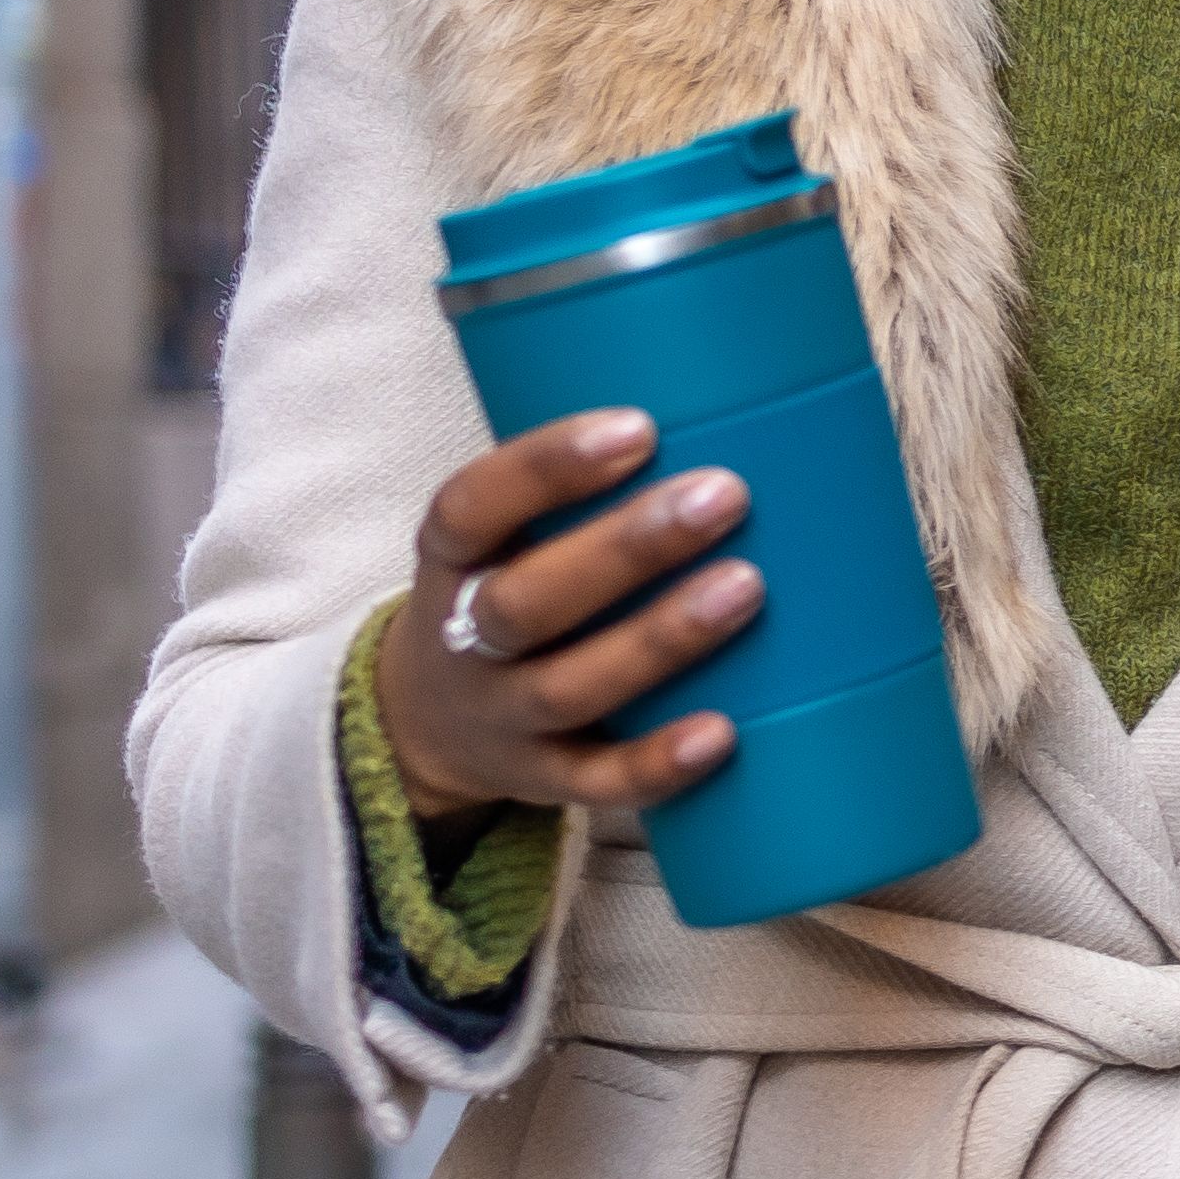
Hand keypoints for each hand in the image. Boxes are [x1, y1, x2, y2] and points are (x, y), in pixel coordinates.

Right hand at [374, 411, 759, 817]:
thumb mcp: (512, 531)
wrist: (431, 720)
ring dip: (658, 640)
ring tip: (749, 586)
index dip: (546, 468)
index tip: (639, 427)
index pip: (472, 506)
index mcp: (452, 558)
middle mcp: (465, 640)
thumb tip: (746, 395)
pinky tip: (725, 734)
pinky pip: (595, 783)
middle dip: (626, 549)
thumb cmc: (516, 583)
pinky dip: (656, 764)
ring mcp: (501, 717)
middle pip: (527, 602)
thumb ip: (587, 484)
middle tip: (726, 494)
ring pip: (567, 688)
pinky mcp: (543, 780)